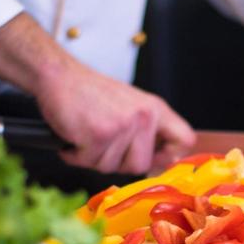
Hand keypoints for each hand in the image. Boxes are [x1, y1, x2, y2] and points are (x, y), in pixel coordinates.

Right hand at [0, 13, 194, 173]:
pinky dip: (74, 155)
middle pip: (140, 165)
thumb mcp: (130, 105)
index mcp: (155, 109)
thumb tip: (164, 162)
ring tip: (86, 134)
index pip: (184, 140)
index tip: (154, 160)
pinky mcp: (99, 135)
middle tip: (102, 143)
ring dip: (92, 157)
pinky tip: (73, 136)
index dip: (170, 157)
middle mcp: (143, 116)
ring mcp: (122, 126)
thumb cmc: (90, 94)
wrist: (59, 76)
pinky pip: (88, 163)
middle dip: (116, 162)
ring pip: (111, 168)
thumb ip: (149, 131)